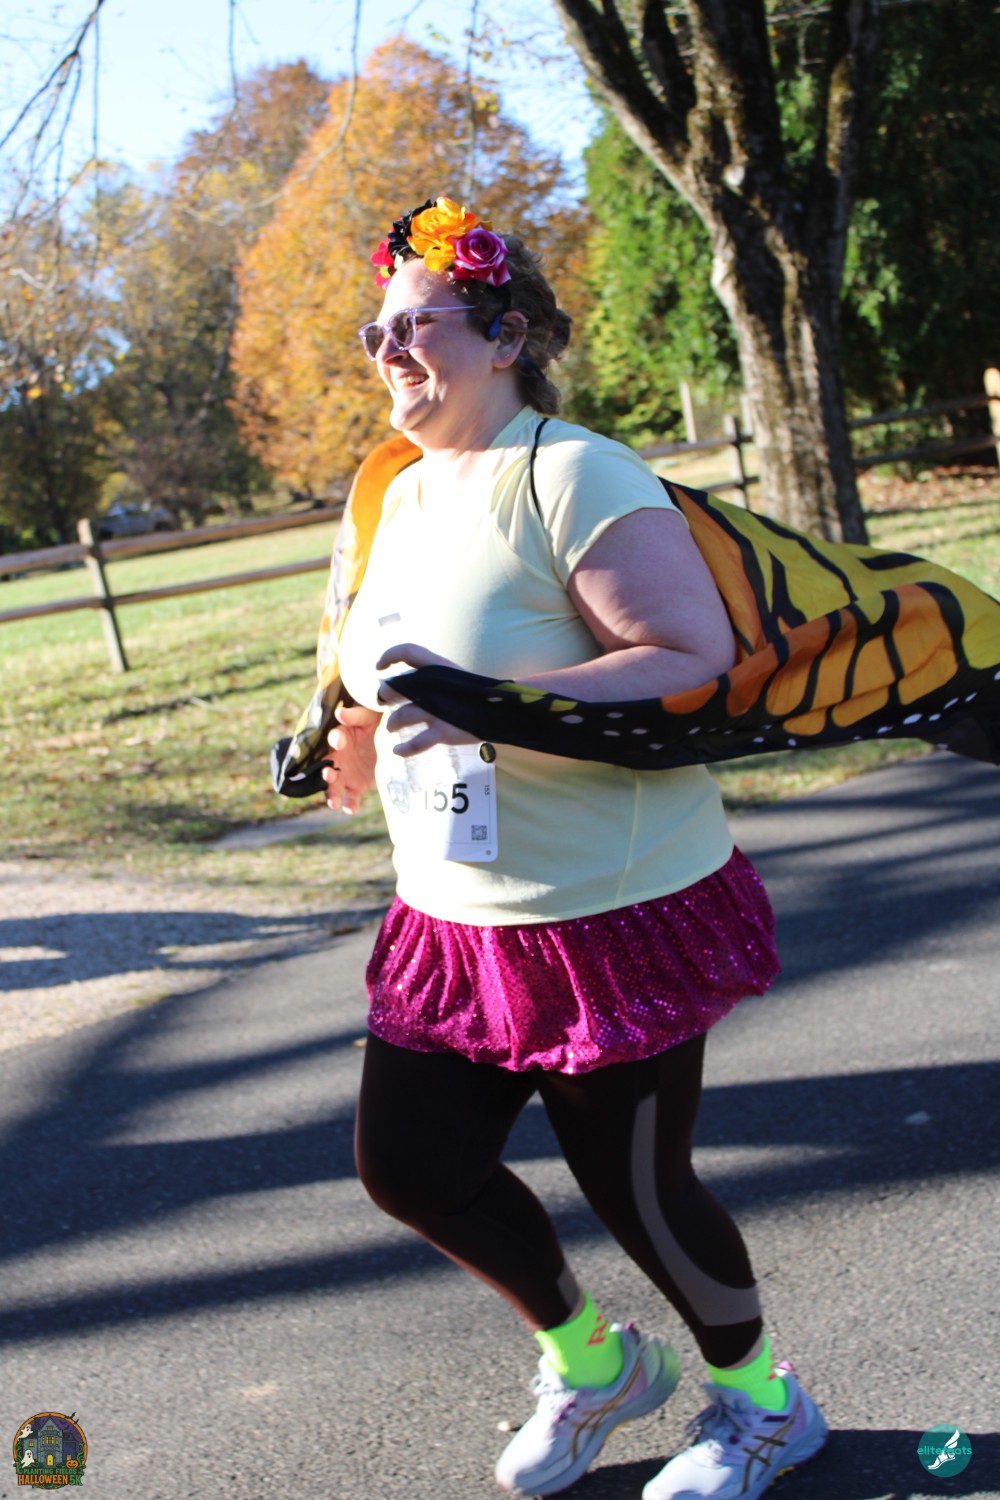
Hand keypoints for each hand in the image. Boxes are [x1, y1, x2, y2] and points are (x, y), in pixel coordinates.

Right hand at [322, 703, 379, 813]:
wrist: (385, 739)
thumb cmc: (372, 723)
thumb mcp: (366, 716)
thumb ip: (354, 716)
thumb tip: (340, 713)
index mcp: (339, 739)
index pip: (334, 739)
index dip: (335, 740)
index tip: (339, 741)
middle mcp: (337, 758)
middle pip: (327, 767)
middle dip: (326, 773)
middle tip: (328, 774)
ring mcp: (345, 774)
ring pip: (334, 786)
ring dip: (332, 794)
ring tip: (333, 802)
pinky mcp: (356, 786)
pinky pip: (350, 797)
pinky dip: (349, 805)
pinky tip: (350, 810)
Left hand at [375, 642, 478, 757]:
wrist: (501, 710)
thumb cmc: (472, 694)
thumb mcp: (452, 676)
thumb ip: (430, 677)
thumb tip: (403, 684)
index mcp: (438, 667)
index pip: (408, 651)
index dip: (390, 655)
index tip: (379, 666)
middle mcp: (435, 686)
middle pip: (397, 686)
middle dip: (386, 696)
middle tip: (386, 702)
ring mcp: (438, 709)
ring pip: (401, 717)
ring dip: (392, 723)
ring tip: (391, 728)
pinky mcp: (444, 731)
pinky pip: (417, 743)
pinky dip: (404, 749)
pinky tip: (397, 751)